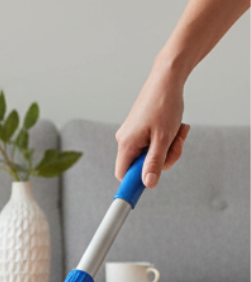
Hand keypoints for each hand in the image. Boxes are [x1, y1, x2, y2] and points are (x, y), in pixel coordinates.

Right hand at [115, 66, 190, 187]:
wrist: (167, 77)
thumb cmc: (165, 104)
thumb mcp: (163, 138)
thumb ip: (155, 163)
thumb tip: (148, 184)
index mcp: (126, 144)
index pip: (123, 175)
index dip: (136, 180)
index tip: (150, 181)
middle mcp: (125, 140)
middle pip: (140, 165)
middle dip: (162, 159)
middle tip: (176, 144)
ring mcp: (131, 134)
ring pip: (149, 154)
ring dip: (167, 147)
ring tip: (178, 130)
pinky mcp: (139, 129)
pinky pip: (151, 143)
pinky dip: (165, 139)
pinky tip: (174, 127)